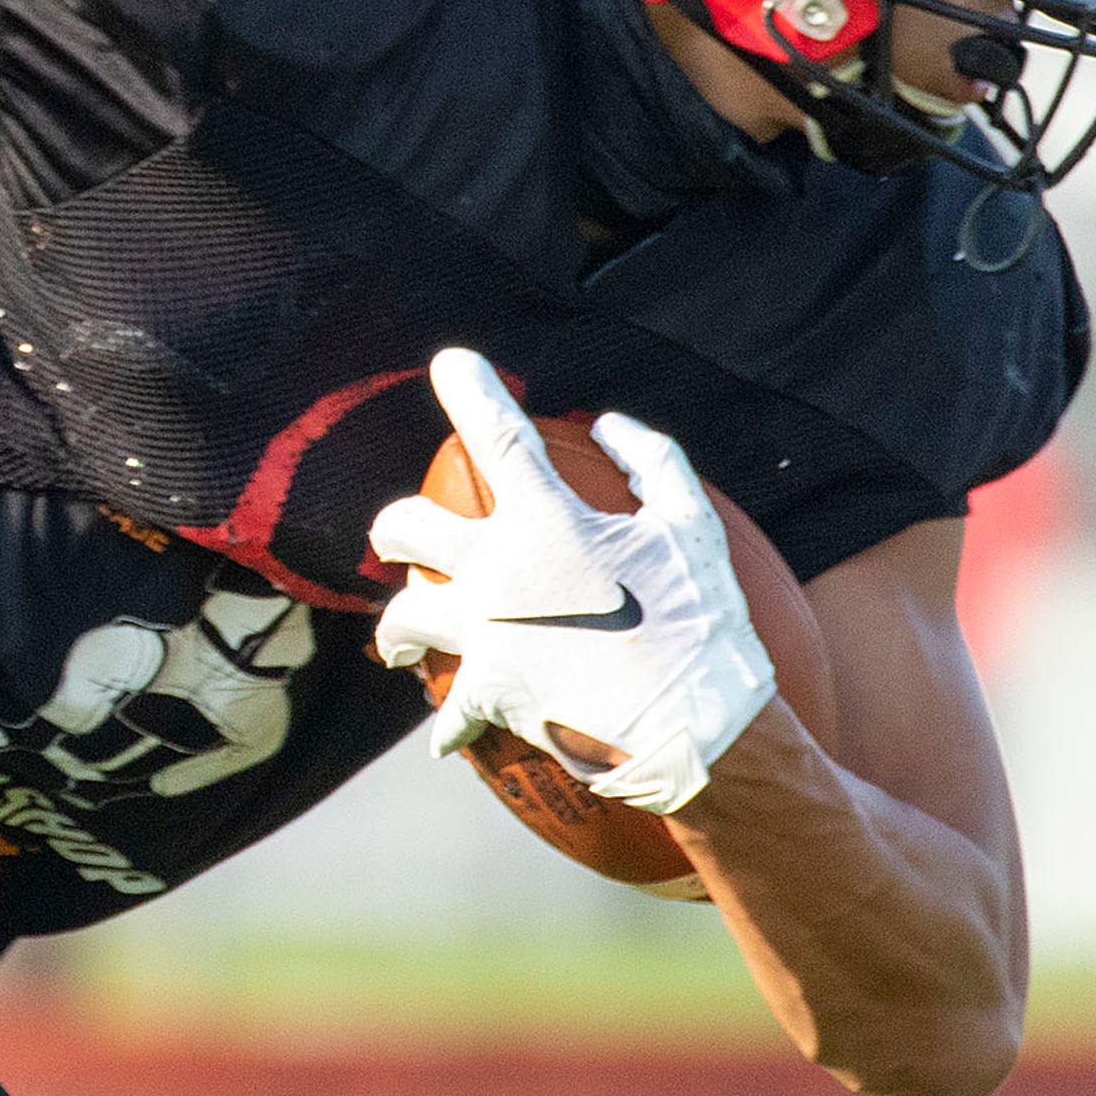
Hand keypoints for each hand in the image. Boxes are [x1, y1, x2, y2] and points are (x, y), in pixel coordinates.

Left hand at [365, 348, 774, 813]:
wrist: (698, 732)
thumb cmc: (703, 625)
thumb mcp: (693, 530)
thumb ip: (654, 463)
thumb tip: (610, 424)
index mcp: (547, 520)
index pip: (495, 433)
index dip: (468, 387)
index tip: (450, 362)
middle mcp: (498, 570)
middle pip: (404, 526)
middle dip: (392, 529)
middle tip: (396, 540)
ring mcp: (484, 633)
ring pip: (402, 616)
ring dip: (399, 626)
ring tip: (401, 639)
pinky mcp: (484, 694)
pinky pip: (445, 709)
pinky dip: (450, 721)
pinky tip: (448, 733)